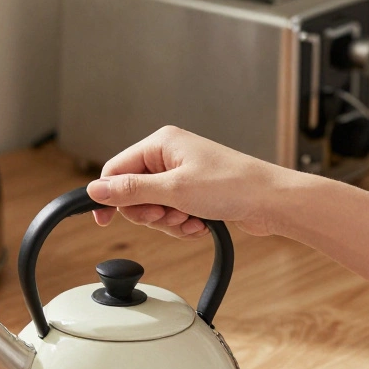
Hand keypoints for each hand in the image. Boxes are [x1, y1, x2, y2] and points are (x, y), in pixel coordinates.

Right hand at [86, 126, 292, 237]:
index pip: (116, 169)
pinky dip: (182, 225)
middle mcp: (169, 156)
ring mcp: (182, 175)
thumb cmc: (233, 185)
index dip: (109, 197)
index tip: (104, 221)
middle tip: (167, 216)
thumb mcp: (174, 190)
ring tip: (190, 220)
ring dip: (168, 222)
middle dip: (148, 213)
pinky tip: (200, 224)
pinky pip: (171, 215)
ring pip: (152, 208)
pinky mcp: (194, 193)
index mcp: (161, 143)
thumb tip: (96, 189)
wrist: (273, 202)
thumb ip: (131, 190)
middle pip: (133, 193)